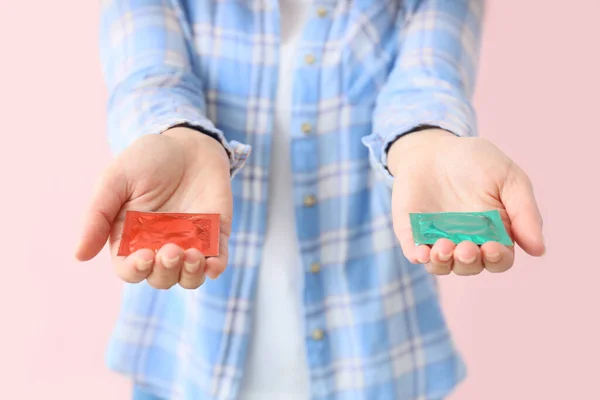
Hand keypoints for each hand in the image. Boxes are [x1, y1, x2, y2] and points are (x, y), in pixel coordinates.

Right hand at [75, 127, 231, 288]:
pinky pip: (218, 261)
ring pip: (189, 277)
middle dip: (165, 271)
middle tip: (171, 250)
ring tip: (192, 256)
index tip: (145, 256)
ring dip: (190, 275)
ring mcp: (190, 242)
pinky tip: (213, 264)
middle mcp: (160, 246)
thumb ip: (98, 215)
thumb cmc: (148, 159)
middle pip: (160, 278)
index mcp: (131, 238)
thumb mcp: (116, 179)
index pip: (130, 269)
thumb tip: (79, 255)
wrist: (189, 143)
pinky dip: (216, 268)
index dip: (136, 270)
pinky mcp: (215, 235)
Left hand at [389, 129, 544, 275]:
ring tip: (443, 248)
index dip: (497, 259)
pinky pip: (413, 252)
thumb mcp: (508, 177)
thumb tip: (538, 250)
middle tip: (466, 248)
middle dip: (469, 262)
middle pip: (470, 267)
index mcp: (493, 232)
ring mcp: (437, 238)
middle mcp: (466, 241)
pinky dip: (417, 257)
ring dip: (443, 263)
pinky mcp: (412, 232)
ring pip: (441, 266)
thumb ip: (524, 212)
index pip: (498, 259)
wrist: (434, 147)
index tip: (492, 247)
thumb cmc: (476, 161)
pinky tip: (421, 253)